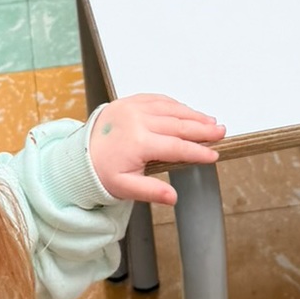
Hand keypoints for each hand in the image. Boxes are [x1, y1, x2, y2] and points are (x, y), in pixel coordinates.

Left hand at [88, 95, 225, 206]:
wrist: (78, 156)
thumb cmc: (101, 172)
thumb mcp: (125, 188)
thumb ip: (151, 192)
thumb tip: (173, 199)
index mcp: (138, 143)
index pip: (176, 147)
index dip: (197, 151)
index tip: (213, 155)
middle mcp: (137, 121)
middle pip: (178, 124)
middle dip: (203, 129)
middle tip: (221, 132)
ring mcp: (133, 108)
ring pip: (171, 109)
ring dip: (193, 115)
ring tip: (211, 121)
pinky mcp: (129, 101)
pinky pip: (158, 99)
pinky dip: (175, 105)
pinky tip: (187, 110)